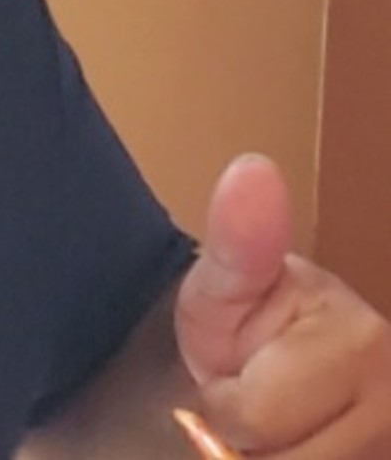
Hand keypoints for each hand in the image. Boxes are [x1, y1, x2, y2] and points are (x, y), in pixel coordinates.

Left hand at [175, 154, 390, 454]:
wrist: (276, 355)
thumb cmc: (245, 317)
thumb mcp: (224, 281)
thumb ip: (239, 239)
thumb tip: (254, 167)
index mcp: (364, 342)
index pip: (255, 416)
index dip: (228, 399)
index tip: (240, 365)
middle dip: (256, 437)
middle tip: (258, 395)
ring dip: (281, 458)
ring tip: (282, 420)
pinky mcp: (389, 454)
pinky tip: (306, 440)